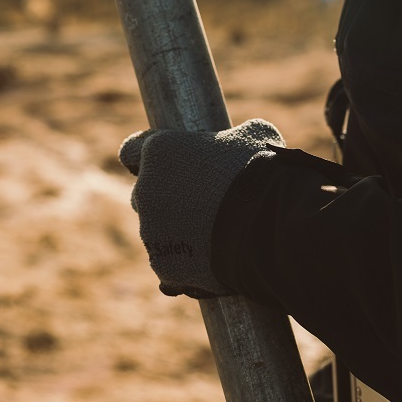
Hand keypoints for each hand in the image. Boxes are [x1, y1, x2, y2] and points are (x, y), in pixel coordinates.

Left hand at [118, 118, 284, 297]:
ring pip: (156, 230)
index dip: (147, 156)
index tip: (166, 163)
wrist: (270, 223)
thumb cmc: (260, 170)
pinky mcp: (163, 266)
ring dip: (177, 229)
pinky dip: (188, 260)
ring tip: (216, 232)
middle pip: (146, 193)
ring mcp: (151, 232)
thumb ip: (231, 137)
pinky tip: (215, 256)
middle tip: (202, 199)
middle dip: (166, 196)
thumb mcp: (252, 135)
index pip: (131, 150)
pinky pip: (171, 261)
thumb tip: (240, 142)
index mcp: (159, 151)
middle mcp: (145, 190)